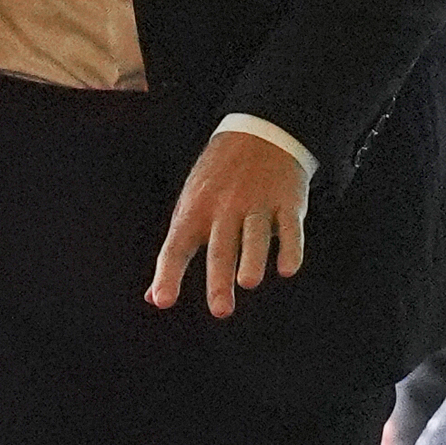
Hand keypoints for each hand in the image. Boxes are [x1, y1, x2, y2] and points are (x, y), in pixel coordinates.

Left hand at [149, 132, 308, 318]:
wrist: (258, 133)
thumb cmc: (216, 183)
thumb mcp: (189, 209)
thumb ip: (175, 254)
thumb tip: (154, 298)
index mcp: (195, 212)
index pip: (177, 247)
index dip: (168, 274)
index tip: (164, 300)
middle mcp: (225, 208)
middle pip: (220, 247)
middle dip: (219, 279)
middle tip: (220, 310)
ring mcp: (258, 203)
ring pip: (254, 234)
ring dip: (252, 258)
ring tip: (248, 282)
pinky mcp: (288, 201)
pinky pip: (290, 227)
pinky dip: (291, 247)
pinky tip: (287, 268)